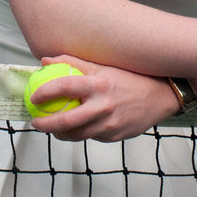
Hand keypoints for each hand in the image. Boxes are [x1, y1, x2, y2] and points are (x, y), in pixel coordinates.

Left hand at [28, 55, 179, 141]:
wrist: (161, 96)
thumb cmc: (131, 77)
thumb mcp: (106, 65)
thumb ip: (76, 62)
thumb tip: (46, 60)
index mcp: (100, 84)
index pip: (64, 86)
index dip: (45, 92)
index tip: (34, 96)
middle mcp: (104, 105)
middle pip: (65, 120)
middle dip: (44, 123)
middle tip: (36, 120)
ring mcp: (109, 124)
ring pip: (75, 134)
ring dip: (59, 132)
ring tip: (53, 126)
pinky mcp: (114, 136)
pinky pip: (92, 136)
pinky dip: (83, 131)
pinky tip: (81, 125)